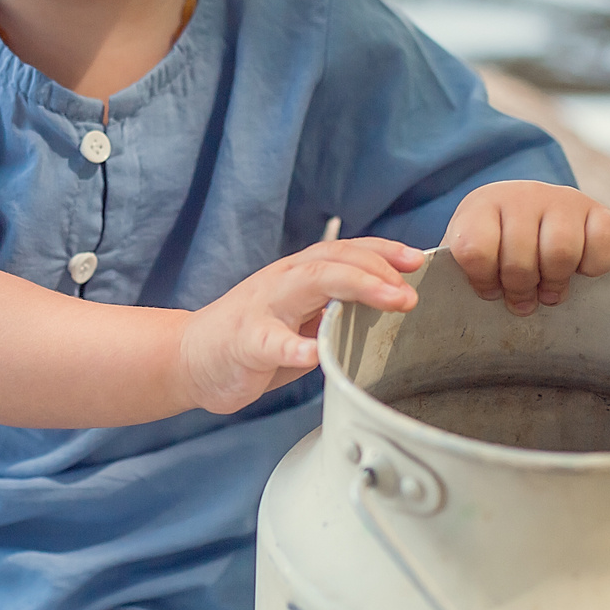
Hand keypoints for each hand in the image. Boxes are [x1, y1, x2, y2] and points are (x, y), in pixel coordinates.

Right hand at [179, 237, 423, 413]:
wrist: (190, 358)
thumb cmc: (253, 339)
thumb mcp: (302, 318)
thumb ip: (337, 308)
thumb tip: (391, 305)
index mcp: (299, 275)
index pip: (346, 251)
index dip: (384, 251)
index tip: (420, 260)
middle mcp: (283, 281)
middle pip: (334, 261)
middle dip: (379, 270)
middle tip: (413, 294)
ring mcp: (263, 309)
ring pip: (310, 284)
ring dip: (356, 288)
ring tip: (391, 301)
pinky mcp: (244, 342)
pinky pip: (271, 342)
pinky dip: (294, 346)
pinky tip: (316, 354)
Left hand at [444, 181, 609, 315]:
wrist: (531, 213)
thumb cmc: (495, 244)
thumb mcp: (467, 253)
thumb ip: (461, 272)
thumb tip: (446, 298)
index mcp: (481, 206)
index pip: (474, 250)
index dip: (483, 281)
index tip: (489, 289)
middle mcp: (522, 195)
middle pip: (520, 260)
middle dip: (521, 289)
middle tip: (523, 296)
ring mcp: (562, 200)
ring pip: (561, 253)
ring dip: (555, 282)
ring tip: (548, 288)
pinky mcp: (598, 211)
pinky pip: (602, 244)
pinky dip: (593, 268)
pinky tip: (578, 269)